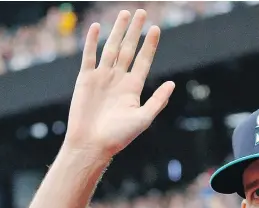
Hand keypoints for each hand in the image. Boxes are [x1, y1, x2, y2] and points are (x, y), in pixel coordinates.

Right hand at [63, 10, 174, 159]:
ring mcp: (102, 78)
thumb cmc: (119, 136)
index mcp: (133, 89)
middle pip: (128, 49)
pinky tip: (98, 27)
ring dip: (117, 31)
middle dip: (135, 32)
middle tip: (142, 12)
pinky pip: (90, 56)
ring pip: (111, 48)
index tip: (156, 29)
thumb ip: (157, 101)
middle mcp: (118, 80)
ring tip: (125, 14)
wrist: (92, 143)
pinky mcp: (86, 79)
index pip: (143, 61)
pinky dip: (93, 41)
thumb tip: (172, 84)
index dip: (150, 45)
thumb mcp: (143, 118)